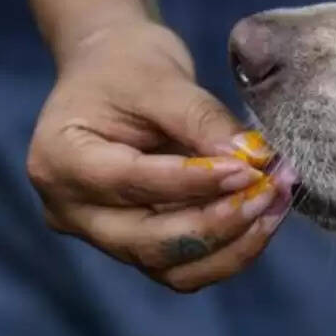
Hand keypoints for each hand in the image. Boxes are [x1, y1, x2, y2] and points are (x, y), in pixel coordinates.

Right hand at [27, 19, 291, 291]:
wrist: (113, 71)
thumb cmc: (127, 66)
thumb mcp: (162, 79)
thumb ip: (204, 120)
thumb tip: (254, 159)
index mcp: (59, 160)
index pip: (130, 184)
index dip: (194, 183)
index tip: (250, 168)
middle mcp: (72, 210)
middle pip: (149, 243)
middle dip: (219, 223)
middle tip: (271, 189)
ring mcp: (104, 235)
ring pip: (173, 268)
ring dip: (234, 244)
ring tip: (277, 201)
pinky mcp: (140, 244)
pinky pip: (188, 266)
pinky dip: (232, 248)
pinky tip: (266, 215)